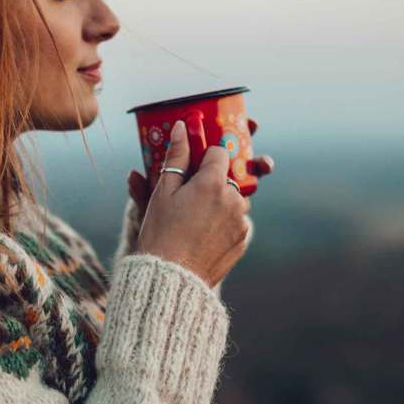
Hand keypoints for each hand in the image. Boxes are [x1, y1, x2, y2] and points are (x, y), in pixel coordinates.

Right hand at [135, 120, 256, 287]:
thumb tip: (182, 127)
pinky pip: (235, 222)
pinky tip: (201, 234)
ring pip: (232, 199)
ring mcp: (241, 221)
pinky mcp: (242, 240)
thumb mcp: (162, 192)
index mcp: (213, 182)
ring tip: (193, 219)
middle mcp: (234, 199)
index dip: (203, 157)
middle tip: (187, 198)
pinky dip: (222, 223)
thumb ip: (176, 157)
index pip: (218, 152)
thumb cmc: (161, 232)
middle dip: (210, 182)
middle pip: (226, 177)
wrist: (171, 276)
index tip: (192, 167)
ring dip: (218, 202)